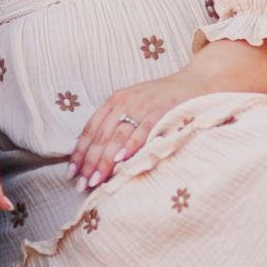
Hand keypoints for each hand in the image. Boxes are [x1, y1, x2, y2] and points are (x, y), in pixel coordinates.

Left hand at [70, 76, 196, 189]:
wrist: (194, 82)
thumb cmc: (162, 99)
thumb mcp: (134, 105)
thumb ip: (116, 123)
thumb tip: (96, 154)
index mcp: (114, 101)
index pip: (90, 129)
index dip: (80, 152)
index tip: (72, 173)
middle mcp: (125, 102)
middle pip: (101, 136)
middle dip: (90, 162)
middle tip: (83, 184)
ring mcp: (142, 106)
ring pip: (118, 136)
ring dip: (105, 161)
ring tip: (97, 180)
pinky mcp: (161, 111)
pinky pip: (143, 130)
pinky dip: (131, 146)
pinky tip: (121, 161)